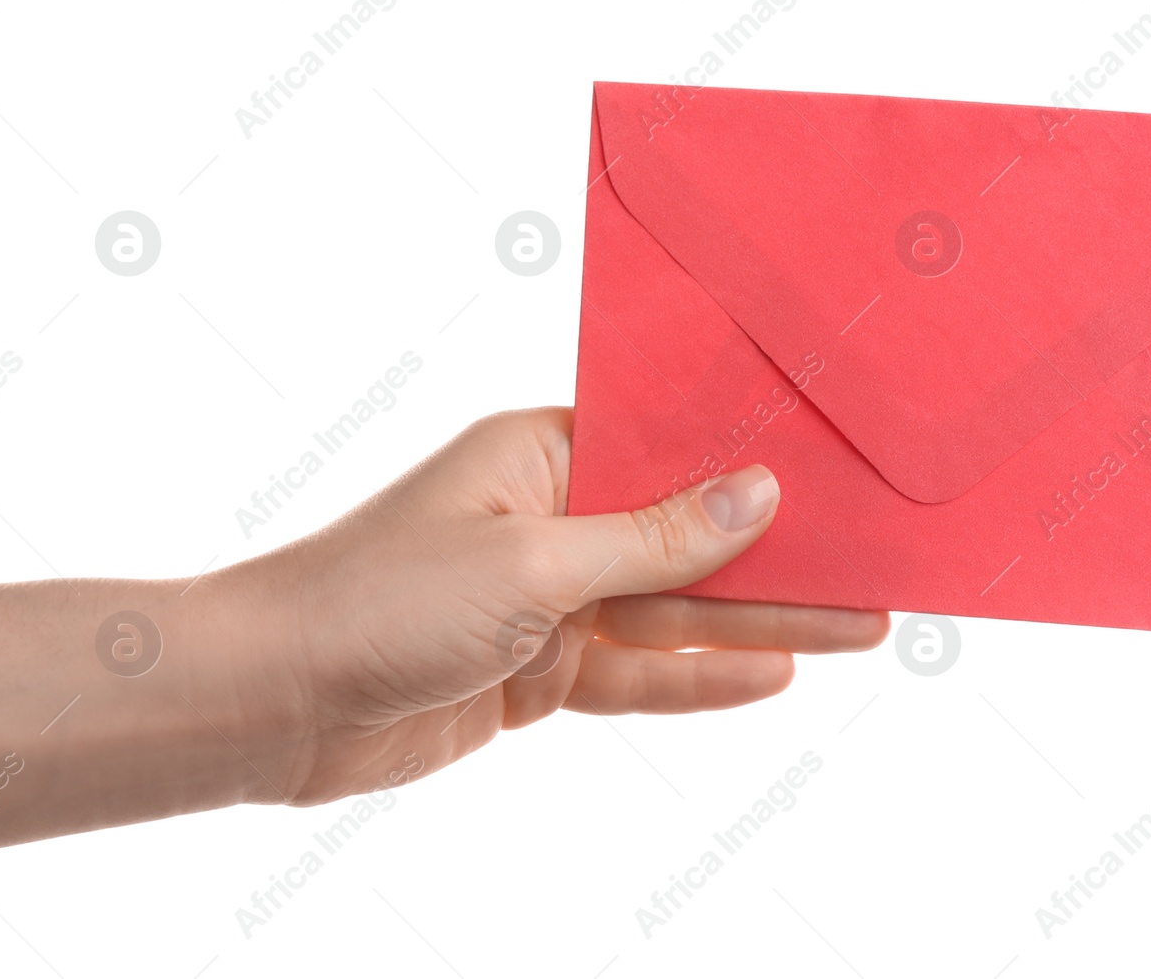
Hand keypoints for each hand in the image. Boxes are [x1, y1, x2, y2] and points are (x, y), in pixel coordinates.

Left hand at [253, 407, 889, 805]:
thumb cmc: (379, 600)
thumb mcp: (533, 563)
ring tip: (859, 623)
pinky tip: (774, 676)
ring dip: (762, 622)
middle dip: (780, 554)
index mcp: (544, 454)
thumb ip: (652, 539)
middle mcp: (553, 519)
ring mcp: (549, 600)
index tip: (839, 463)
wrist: (273, 702)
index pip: (671, 446)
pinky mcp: (539, 671)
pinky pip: (637, 673)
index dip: (754, 459)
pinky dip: (700, 680)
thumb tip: (755, 494)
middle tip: (877, 563)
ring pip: (675, 611)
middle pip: (689, 535)